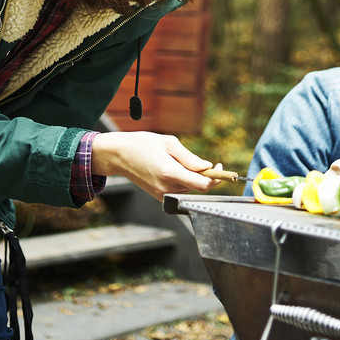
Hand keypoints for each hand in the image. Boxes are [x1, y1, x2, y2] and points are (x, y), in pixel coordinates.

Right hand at [91, 131, 218, 199]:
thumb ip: (189, 157)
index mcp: (170, 173)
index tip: (220, 167)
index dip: (216, 178)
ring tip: (188, 164)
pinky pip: (181, 191)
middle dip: (208, 178)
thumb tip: (207, 167)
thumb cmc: (143, 144)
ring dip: (196, 180)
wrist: (119, 155)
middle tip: (210, 164)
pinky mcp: (159, 196)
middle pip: (198, 189)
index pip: (202, 185)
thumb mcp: (169, 143)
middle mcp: (166, 188)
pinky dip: (186, 183)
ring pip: (190, 191)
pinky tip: (180, 170)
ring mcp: (162, 194)